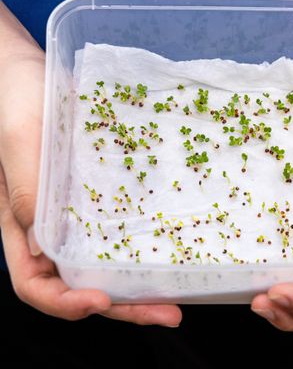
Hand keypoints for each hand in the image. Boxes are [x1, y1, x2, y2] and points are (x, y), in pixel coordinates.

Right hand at [0, 51, 181, 326]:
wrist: (32, 73)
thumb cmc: (15, 100)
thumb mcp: (19, 141)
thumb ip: (25, 191)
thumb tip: (46, 247)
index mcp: (23, 225)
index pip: (37, 284)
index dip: (65, 303)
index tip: (101, 302)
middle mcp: (53, 227)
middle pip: (83, 283)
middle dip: (124, 306)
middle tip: (167, 314)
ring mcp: (81, 211)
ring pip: (108, 261)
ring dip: (142, 284)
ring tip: (180, 295)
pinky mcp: (102, 191)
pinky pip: (123, 226)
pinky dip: (145, 245)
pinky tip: (173, 249)